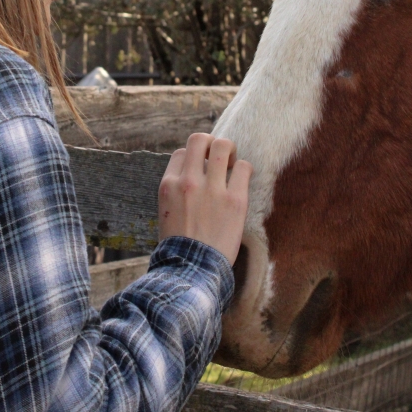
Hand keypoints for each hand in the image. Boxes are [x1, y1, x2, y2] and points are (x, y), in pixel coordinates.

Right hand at [158, 133, 251, 264]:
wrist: (192, 272)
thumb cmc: (180, 247)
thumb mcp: (167, 213)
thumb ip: (177, 192)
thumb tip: (194, 175)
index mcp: (168, 185)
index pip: (181, 153)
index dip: (192, 159)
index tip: (200, 171)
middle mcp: (188, 182)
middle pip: (199, 139)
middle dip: (211, 144)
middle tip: (218, 159)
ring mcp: (212, 189)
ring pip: (223, 145)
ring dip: (229, 151)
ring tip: (231, 165)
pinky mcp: (235, 200)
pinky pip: (244, 168)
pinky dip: (244, 170)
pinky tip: (242, 183)